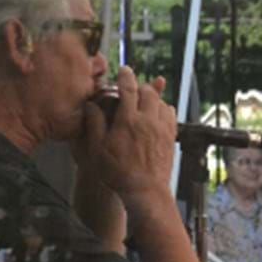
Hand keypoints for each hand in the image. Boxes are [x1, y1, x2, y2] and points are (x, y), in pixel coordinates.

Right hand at [79, 67, 175, 202]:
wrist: (145, 191)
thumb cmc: (117, 172)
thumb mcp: (97, 149)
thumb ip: (94, 123)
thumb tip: (91, 104)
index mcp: (128, 121)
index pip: (128, 89)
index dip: (126, 76)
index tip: (124, 70)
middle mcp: (148, 121)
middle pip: (148, 92)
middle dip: (140, 85)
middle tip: (132, 86)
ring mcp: (162, 129)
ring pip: (161, 102)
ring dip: (152, 97)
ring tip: (143, 99)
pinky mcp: (171, 138)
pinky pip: (170, 115)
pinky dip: (164, 108)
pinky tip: (157, 112)